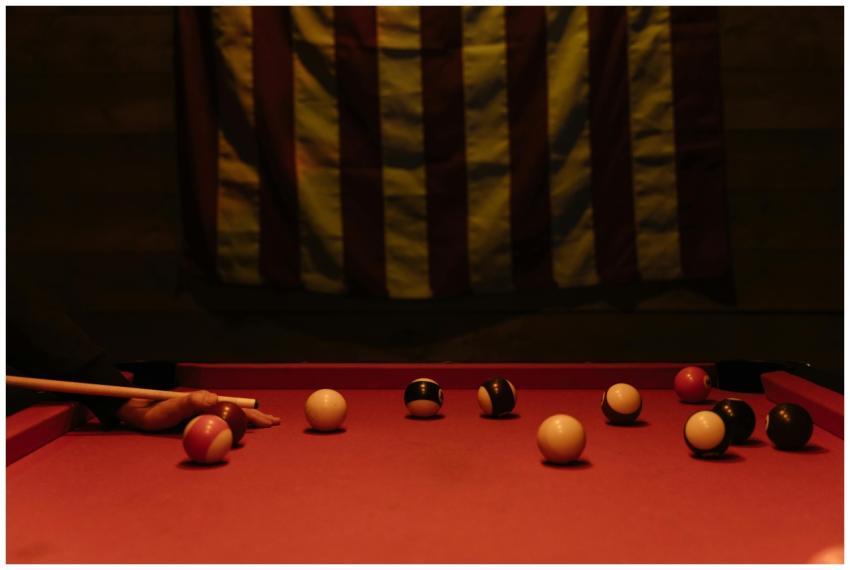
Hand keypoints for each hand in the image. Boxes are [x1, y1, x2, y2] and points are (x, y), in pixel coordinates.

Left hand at [116, 391, 279, 431]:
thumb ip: (191, 402)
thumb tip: (215, 398)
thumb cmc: (153, 411)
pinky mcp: (198, 421)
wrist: (137, 412)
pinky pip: (221, 424)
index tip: (265, 421)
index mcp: (206, 402)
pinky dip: (237, 426)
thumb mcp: (171, 407)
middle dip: (257, 417)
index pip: (236, 408)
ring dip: (250, 420)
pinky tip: (243, 430)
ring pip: (232, 417)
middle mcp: (208, 407)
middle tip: (273, 423)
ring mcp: (204, 414)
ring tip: (265, 424)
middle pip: (238, 411)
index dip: (252, 414)